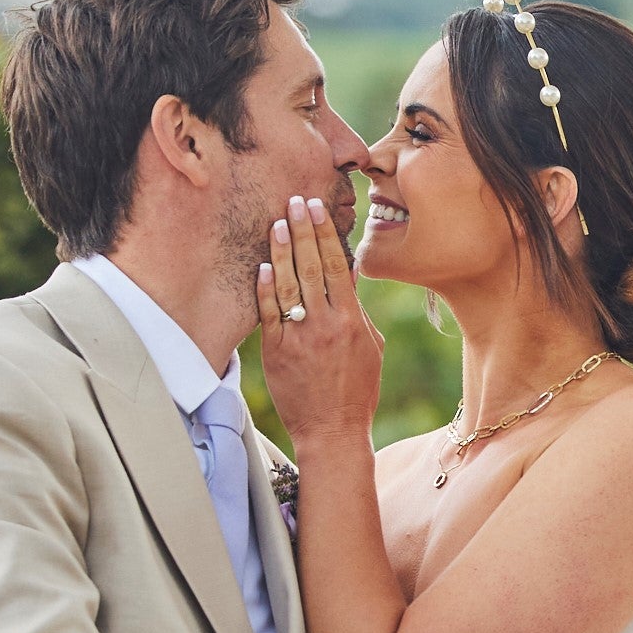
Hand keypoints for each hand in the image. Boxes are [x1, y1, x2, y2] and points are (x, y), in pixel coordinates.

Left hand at [255, 195, 382, 444]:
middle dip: (302, 231)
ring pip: (287, 285)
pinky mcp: (276, 352)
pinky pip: (269, 314)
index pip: (335, 266)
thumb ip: (357, 311)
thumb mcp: (371, 346)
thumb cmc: (357, 390)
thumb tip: (347, 276)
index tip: (316, 209)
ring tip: (276, 223)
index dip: (324, 234)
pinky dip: (265, 288)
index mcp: (351, 320)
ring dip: (281, 251)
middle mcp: (324, 324)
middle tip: (294, 202)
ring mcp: (298, 338)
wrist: (332, 431)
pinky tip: (261, 266)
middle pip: (310, 267)